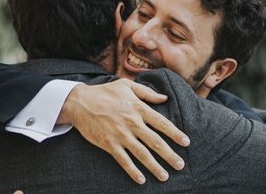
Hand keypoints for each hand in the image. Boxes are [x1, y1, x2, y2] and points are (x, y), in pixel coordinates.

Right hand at [58, 79, 189, 184]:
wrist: (80, 102)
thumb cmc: (104, 92)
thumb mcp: (126, 86)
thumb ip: (147, 92)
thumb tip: (164, 97)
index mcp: (138, 108)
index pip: (162, 123)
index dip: (175, 133)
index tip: (186, 142)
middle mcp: (132, 122)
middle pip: (155, 141)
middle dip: (169, 155)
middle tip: (180, 165)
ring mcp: (120, 134)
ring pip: (142, 153)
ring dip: (154, 167)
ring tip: (165, 176)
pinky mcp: (109, 144)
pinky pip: (123, 160)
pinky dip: (133, 171)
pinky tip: (141, 180)